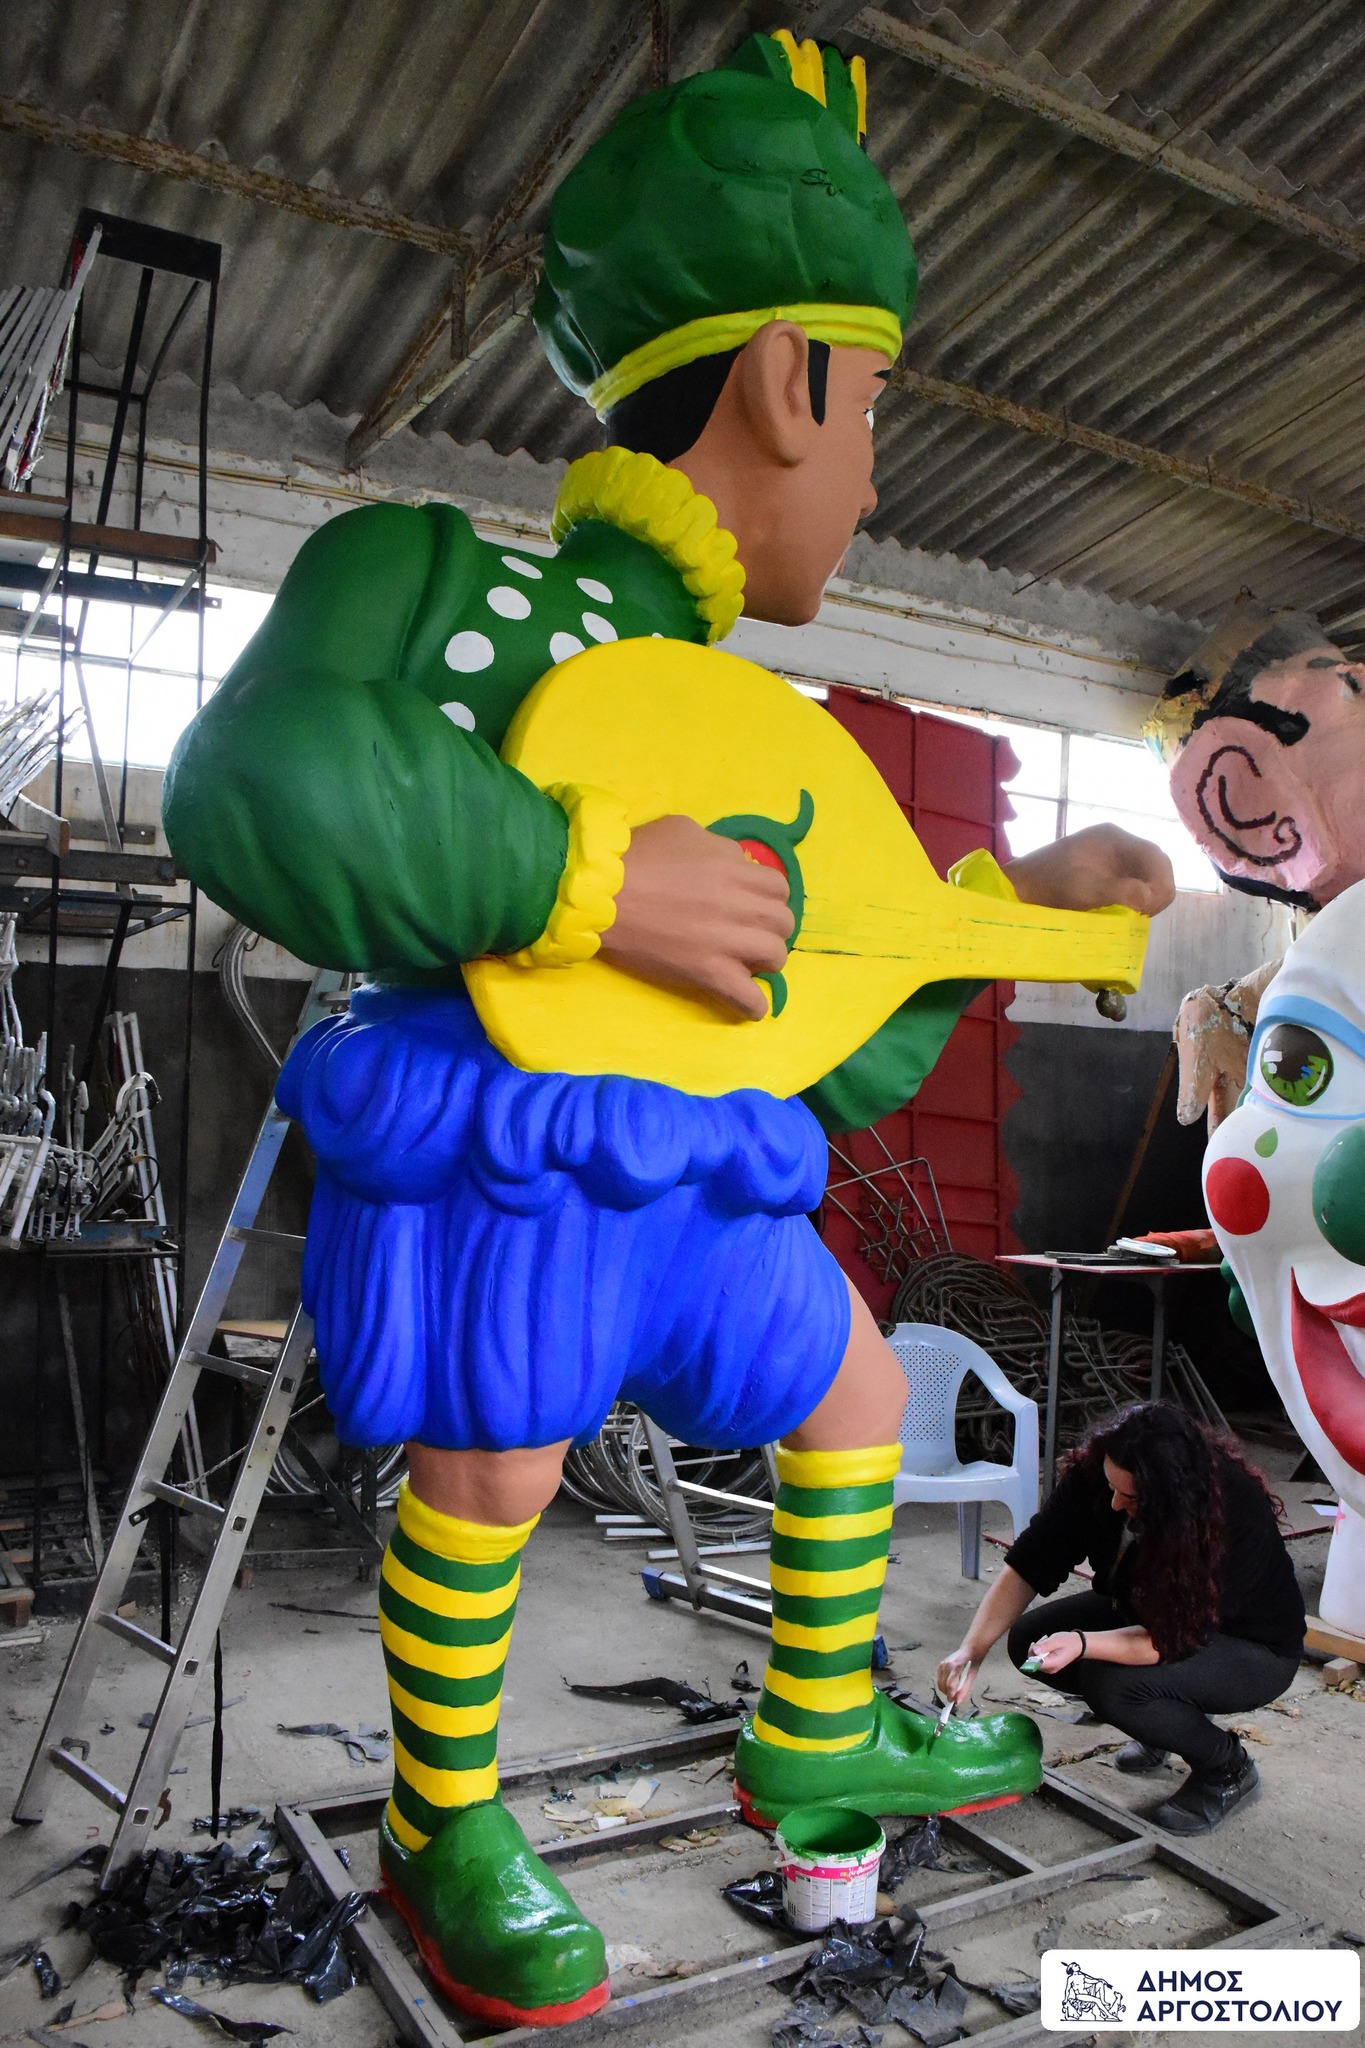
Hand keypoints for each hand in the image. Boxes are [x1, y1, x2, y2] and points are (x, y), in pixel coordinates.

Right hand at [600, 815, 793, 1019]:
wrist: (601, 894)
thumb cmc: (637, 856)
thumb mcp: (683, 830)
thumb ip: (718, 847)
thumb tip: (736, 864)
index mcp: (735, 870)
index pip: (778, 887)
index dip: (767, 896)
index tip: (750, 903)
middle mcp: (740, 906)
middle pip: (783, 922)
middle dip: (770, 927)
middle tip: (747, 932)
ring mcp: (727, 942)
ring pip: (776, 957)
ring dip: (764, 960)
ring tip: (744, 962)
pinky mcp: (708, 973)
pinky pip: (749, 999)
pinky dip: (752, 1004)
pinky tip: (745, 1002)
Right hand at [935, 1647, 976, 1706]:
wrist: (969, 1649)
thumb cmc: (972, 1663)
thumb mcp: (971, 1677)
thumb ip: (964, 1690)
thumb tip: (957, 1702)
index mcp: (955, 1666)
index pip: (950, 1685)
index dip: (951, 1695)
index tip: (954, 1702)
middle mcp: (945, 1665)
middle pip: (943, 1686)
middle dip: (948, 1694)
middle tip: (956, 1697)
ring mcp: (941, 1664)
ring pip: (940, 1684)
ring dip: (946, 1690)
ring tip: (955, 1690)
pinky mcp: (939, 1666)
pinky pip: (939, 1680)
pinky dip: (944, 1685)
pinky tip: (952, 1683)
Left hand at [1004, 823, 1175, 917]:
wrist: (1018, 892)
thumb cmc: (1047, 885)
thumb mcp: (1083, 888)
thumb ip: (1119, 890)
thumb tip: (1149, 897)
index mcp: (1114, 838)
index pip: (1155, 856)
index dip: (1160, 882)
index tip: (1147, 908)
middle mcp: (1118, 846)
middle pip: (1156, 867)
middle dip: (1156, 892)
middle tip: (1141, 916)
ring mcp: (1114, 862)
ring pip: (1148, 880)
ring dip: (1148, 900)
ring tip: (1133, 917)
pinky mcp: (1108, 878)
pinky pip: (1136, 889)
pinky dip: (1137, 903)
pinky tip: (1125, 915)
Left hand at [1027, 1630, 1084, 1674]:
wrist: (1078, 1645)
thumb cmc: (1069, 1642)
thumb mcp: (1056, 1640)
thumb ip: (1045, 1646)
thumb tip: (1034, 1651)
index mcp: (1053, 1664)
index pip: (1035, 1664)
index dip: (1032, 1655)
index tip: (1035, 1645)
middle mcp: (1051, 1669)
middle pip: (1034, 1661)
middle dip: (1036, 1649)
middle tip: (1044, 1640)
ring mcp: (1050, 1668)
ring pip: (1036, 1658)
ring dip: (1039, 1648)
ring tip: (1047, 1640)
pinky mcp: (1050, 1665)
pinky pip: (1040, 1658)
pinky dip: (1041, 1650)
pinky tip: (1047, 1644)